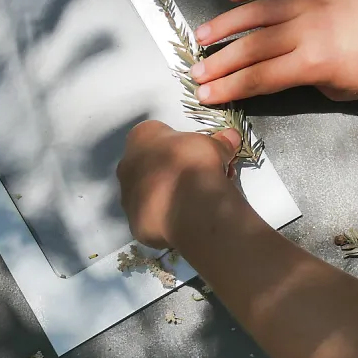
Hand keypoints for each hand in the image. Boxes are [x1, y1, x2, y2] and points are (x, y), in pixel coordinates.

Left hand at [116, 121, 240, 248]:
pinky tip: (186, 219)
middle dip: (175, 171)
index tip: (200, 156)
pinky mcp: (135, 223)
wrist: (187, 205)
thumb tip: (231, 138)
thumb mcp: (214, 145)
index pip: (158, 135)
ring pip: (152, 193)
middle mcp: (126, 165)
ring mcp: (128, 197)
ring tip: (197, 202)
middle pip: (153, 165)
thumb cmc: (194, 164)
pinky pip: (154, 218)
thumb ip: (221, 142)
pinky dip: (168, 218)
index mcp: (141, 137)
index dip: (182, 145)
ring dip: (171, 195)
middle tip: (201, 179)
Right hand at [190, 0, 357, 103]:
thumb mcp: (343, 91)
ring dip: (226, 23)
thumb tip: (284, 72)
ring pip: (257, 10)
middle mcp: (305, 30)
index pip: (259, 78)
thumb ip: (308, 81)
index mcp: (311, 63)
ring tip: (202, 35)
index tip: (205, 95)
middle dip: (219, 62)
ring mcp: (311, 3)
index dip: (228, 88)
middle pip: (250, 47)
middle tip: (194, 72)